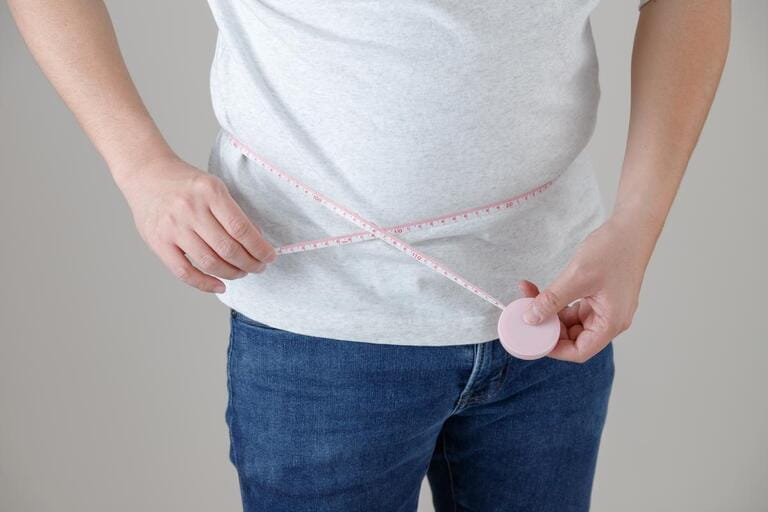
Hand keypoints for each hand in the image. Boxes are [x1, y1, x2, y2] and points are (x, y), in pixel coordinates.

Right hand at [118, 154, 276, 292]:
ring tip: (241, 272)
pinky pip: (184, 272)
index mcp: (210, 192)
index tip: (269, 256)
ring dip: (231, 273)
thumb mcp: (214, 187)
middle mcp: (190, 209)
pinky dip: (205, 283)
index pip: (241, 228)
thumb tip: (256, 241)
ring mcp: (173, 227)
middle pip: (228, 248)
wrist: (146, 174)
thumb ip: (232, 213)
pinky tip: (220, 285)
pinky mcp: (158, 242)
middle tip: (258, 267)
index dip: (259, 247)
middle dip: (249, 263)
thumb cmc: (186, 183)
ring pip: (209, 262)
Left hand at [518, 213, 652, 362]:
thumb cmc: (614, 251)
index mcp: (611, 323)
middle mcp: (610, 319)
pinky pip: (573, 306)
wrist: (631, 227)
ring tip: (528, 294)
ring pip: (570, 320)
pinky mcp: (598, 296)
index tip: (532, 338)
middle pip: (573, 337)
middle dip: (547, 325)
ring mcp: (604, 307)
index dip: (554, 349)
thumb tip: (531, 318)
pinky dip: (556, 300)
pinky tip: (539, 290)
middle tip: (525, 312)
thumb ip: (552, 300)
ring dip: (548, 310)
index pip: (579, 351)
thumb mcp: (577, 277)